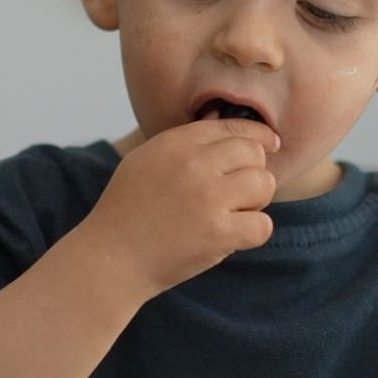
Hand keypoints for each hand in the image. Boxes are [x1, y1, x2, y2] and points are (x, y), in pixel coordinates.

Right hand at [76, 118, 278, 299]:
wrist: (111, 258)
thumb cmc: (127, 211)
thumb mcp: (145, 160)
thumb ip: (184, 142)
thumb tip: (221, 120)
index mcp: (176, 143)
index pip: (233, 127)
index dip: (256, 137)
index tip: (267, 146)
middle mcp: (194, 165)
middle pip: (254, 153)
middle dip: (253, 172)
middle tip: (237, 192)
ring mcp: (208, 198)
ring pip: (264, 185)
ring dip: (255, 201)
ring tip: (233, 213)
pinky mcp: (218, 233)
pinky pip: (262, 225)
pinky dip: (253, 232)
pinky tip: (233, 236)